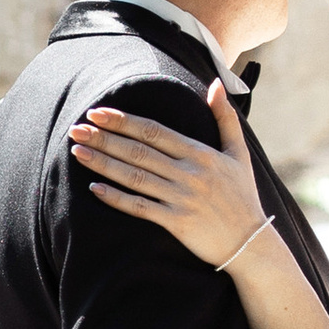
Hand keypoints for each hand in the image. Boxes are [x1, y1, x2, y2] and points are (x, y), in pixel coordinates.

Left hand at [69, 83, 269, 269]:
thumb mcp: (239, 154)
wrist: (251, 243)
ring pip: (135, 177)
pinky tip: (95, 188)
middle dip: (105, 138)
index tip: (98, 112)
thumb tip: (216, 85)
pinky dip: (117, 198)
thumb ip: (226, 117)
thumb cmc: (243, 196)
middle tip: (77, 128)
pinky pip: (141, 207)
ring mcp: (182, 198)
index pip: (155, 132)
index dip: (124, 121)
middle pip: (139, 151)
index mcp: (201, 154)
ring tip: (78, 152)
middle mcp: (189, 174)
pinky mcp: (177, 222)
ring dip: (104, 163)